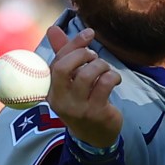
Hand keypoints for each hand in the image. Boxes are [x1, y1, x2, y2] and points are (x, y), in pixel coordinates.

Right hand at [46, 26, 122, 147]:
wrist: (95, 136)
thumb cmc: (81, 101)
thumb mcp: (70, 80)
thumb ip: (63, 54)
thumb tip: (53, 28)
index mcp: (50, 90)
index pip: (56, 62)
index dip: (73, 44)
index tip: (89, 33)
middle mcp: (60, 100)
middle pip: (64, 67)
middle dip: (82, 54)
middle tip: (94, 57)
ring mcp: (78, 108)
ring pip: (87, 74)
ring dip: (100, 65)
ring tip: (105, 69)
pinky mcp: (96, 112)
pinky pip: (105, 84)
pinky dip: (112, 76)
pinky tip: (114, 79)